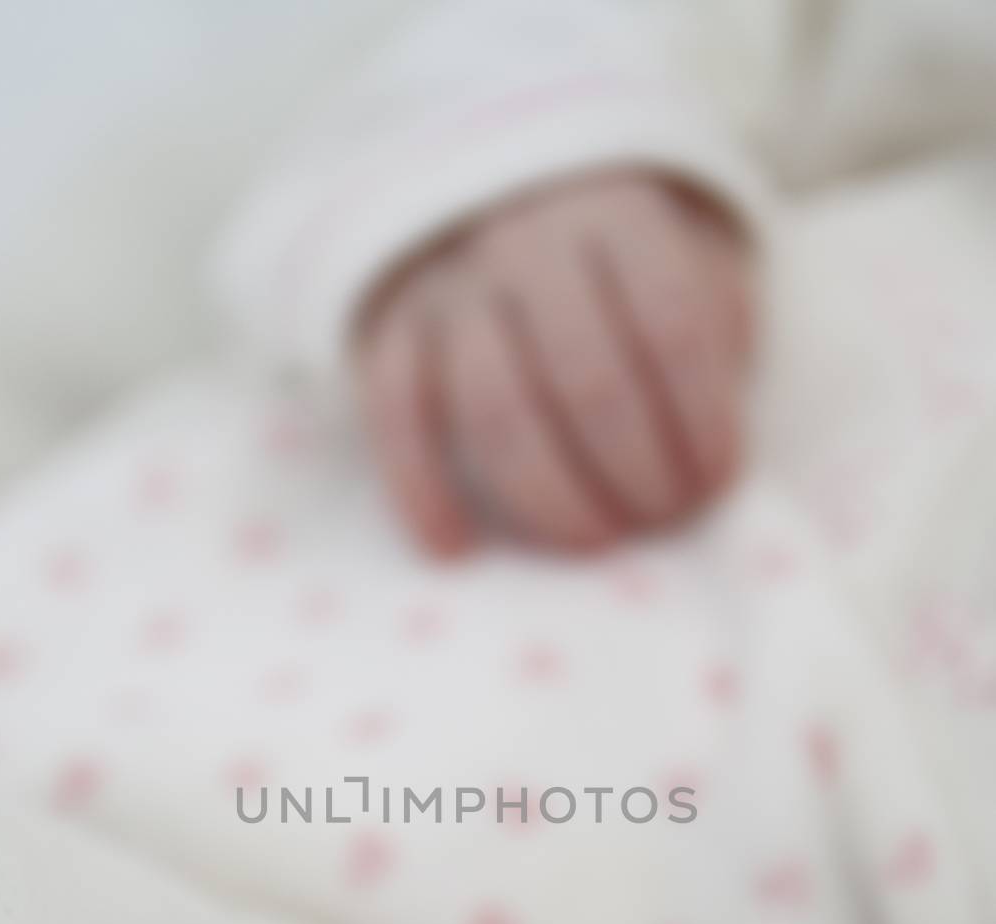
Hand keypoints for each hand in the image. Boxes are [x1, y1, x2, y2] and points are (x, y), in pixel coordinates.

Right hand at [354, 171, 752, 554]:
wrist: (493, 194)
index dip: (703, 422)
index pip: (674, 326)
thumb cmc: (620, 265)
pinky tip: (455, 548)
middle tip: (659, 521)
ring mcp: (450, 288)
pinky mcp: (387, 329)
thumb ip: (717, 329)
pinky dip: (421, 490)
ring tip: (592, 542)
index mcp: (620, 218)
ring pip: (494, 410)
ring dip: (550, 497)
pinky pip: (395, 417)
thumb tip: (710, 442)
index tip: (717, 484)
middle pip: (587, 381)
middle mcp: (528, 243)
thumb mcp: (693, 260)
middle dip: (635, 473)